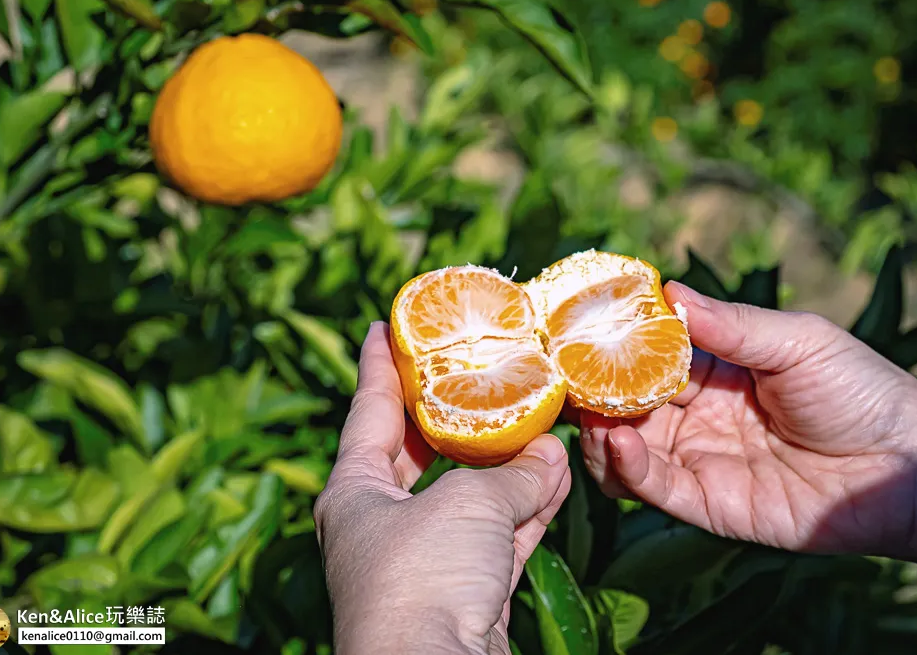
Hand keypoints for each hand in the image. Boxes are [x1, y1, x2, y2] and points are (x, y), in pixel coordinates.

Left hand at [315, 323, 571, 654]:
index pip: (367, 410)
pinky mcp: (467, 593)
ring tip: (540, 415)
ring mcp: (427, 561)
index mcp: (355, 492)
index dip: (379, 365)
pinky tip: (561, 475)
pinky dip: (531, 508)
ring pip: (472, 496)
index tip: (384, 324)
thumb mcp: (466, 506)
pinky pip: (502, 535)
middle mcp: (385, 524)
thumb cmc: (423, 579)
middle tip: (477, 365)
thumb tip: (551, 455)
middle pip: (423, 452)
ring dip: (510, 463)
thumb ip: (512, 474)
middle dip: (455, 412)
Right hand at [578, 282, 916, 583]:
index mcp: (715, 371)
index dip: (610, 345)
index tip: (571, 330)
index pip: (646, 356)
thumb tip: (669, 292)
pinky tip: (619, 442)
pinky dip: (626, 467)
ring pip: (624, 449)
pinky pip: (653, 487)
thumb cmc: (861, 391)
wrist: (907, 468)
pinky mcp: (706, 504)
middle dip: (589, 391)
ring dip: (597, 432)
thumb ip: (732, 324)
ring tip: (589, 415)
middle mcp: (696, 415)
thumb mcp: (798, 341)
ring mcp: (698, 460)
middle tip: (560, 378)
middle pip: (624, 403)